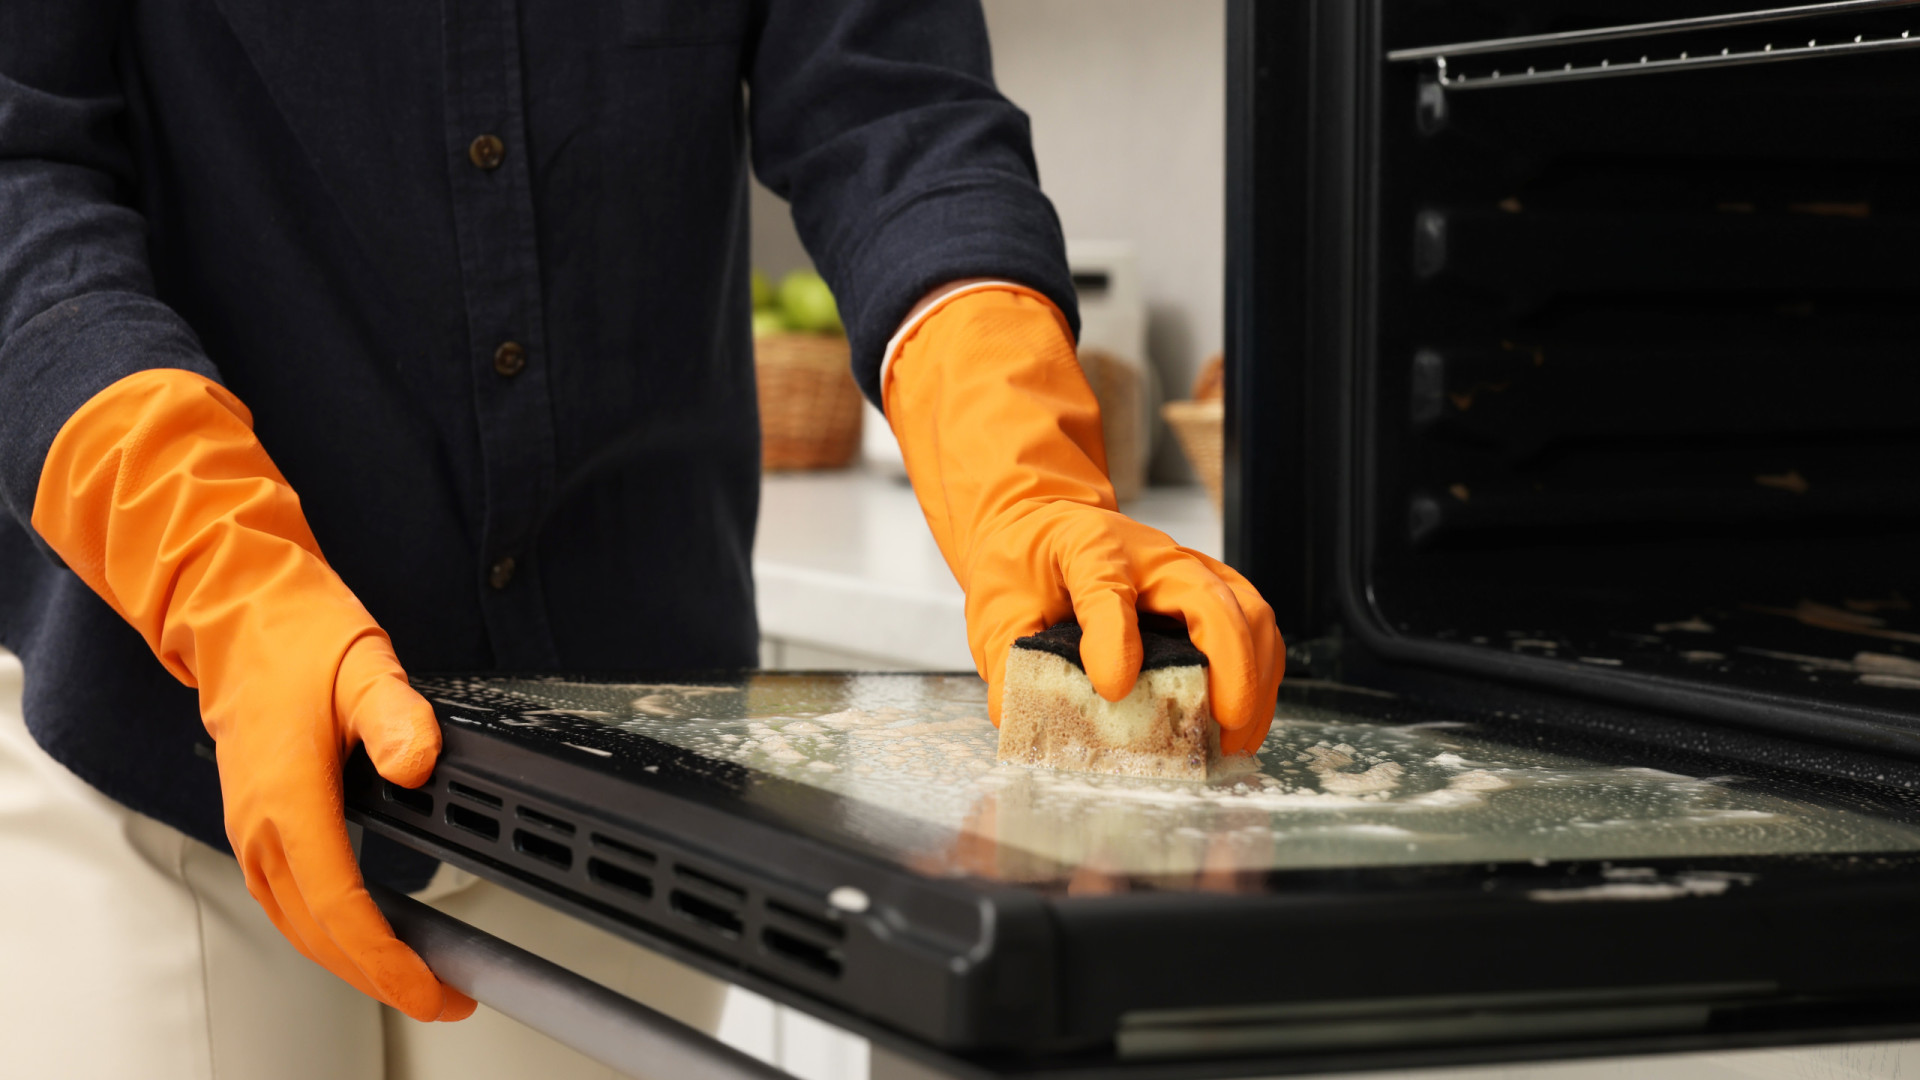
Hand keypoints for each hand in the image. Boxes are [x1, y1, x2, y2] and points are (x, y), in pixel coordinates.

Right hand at [33, 369, 473, 1020]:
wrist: (235, 606)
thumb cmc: (294, 633)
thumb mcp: (365, 662)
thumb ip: (397, 717)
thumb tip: (418, 763)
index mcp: (288, 795)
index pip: (338, 905)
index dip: (385, 959)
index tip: (430, 986)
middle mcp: (261, 822)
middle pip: (316, 932)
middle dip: (377, 976)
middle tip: (441, 997)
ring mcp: (253, 824)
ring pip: (297, 922)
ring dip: (351, 959)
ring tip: (412, 979)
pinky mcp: (257, 819)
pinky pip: (289, 897)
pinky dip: (326, 929)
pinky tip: (361, 935)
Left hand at [883, 286, 1283, 752]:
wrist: (1044, 523)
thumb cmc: (1027, 564)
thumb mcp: (997, 608)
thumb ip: (1007, 658)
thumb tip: (1017, 716)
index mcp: (1089, 550)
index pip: (1108, 589)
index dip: (1114, 640)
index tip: (1113, 689)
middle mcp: (1153, 554)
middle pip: (1211, 598)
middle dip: (1229, 668)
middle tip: (1220, 728)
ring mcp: (1190, 570)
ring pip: (1248, 613)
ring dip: (1255, 679)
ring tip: (1234, 738)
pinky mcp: (1212, 591)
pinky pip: (1254, 627)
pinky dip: (1260, 676)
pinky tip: (1241, 720)